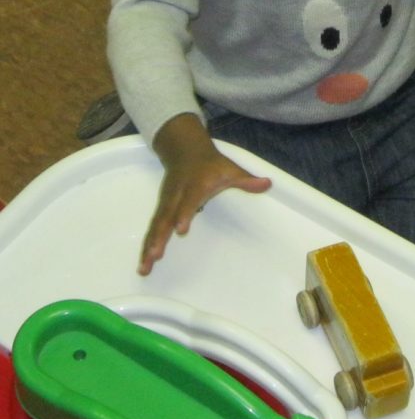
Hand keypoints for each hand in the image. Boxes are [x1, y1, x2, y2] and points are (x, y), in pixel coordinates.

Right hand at [139, 114, 270, 274]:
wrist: (186, 151)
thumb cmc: (212, 164)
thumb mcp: (231, 169)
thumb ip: (247, 180)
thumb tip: (268, 184)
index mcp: (195, 185)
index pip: (188, 200)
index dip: (184, 213)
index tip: (180, 229)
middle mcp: (177, 195)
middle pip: (166, 217)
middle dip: (159, 237)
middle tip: (154, 255)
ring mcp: (166, 203)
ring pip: (156, 226)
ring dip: (149, 247)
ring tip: (144, 267)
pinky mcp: (161, 209)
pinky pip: (153, 228)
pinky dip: (147, 245)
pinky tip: (144, 263)